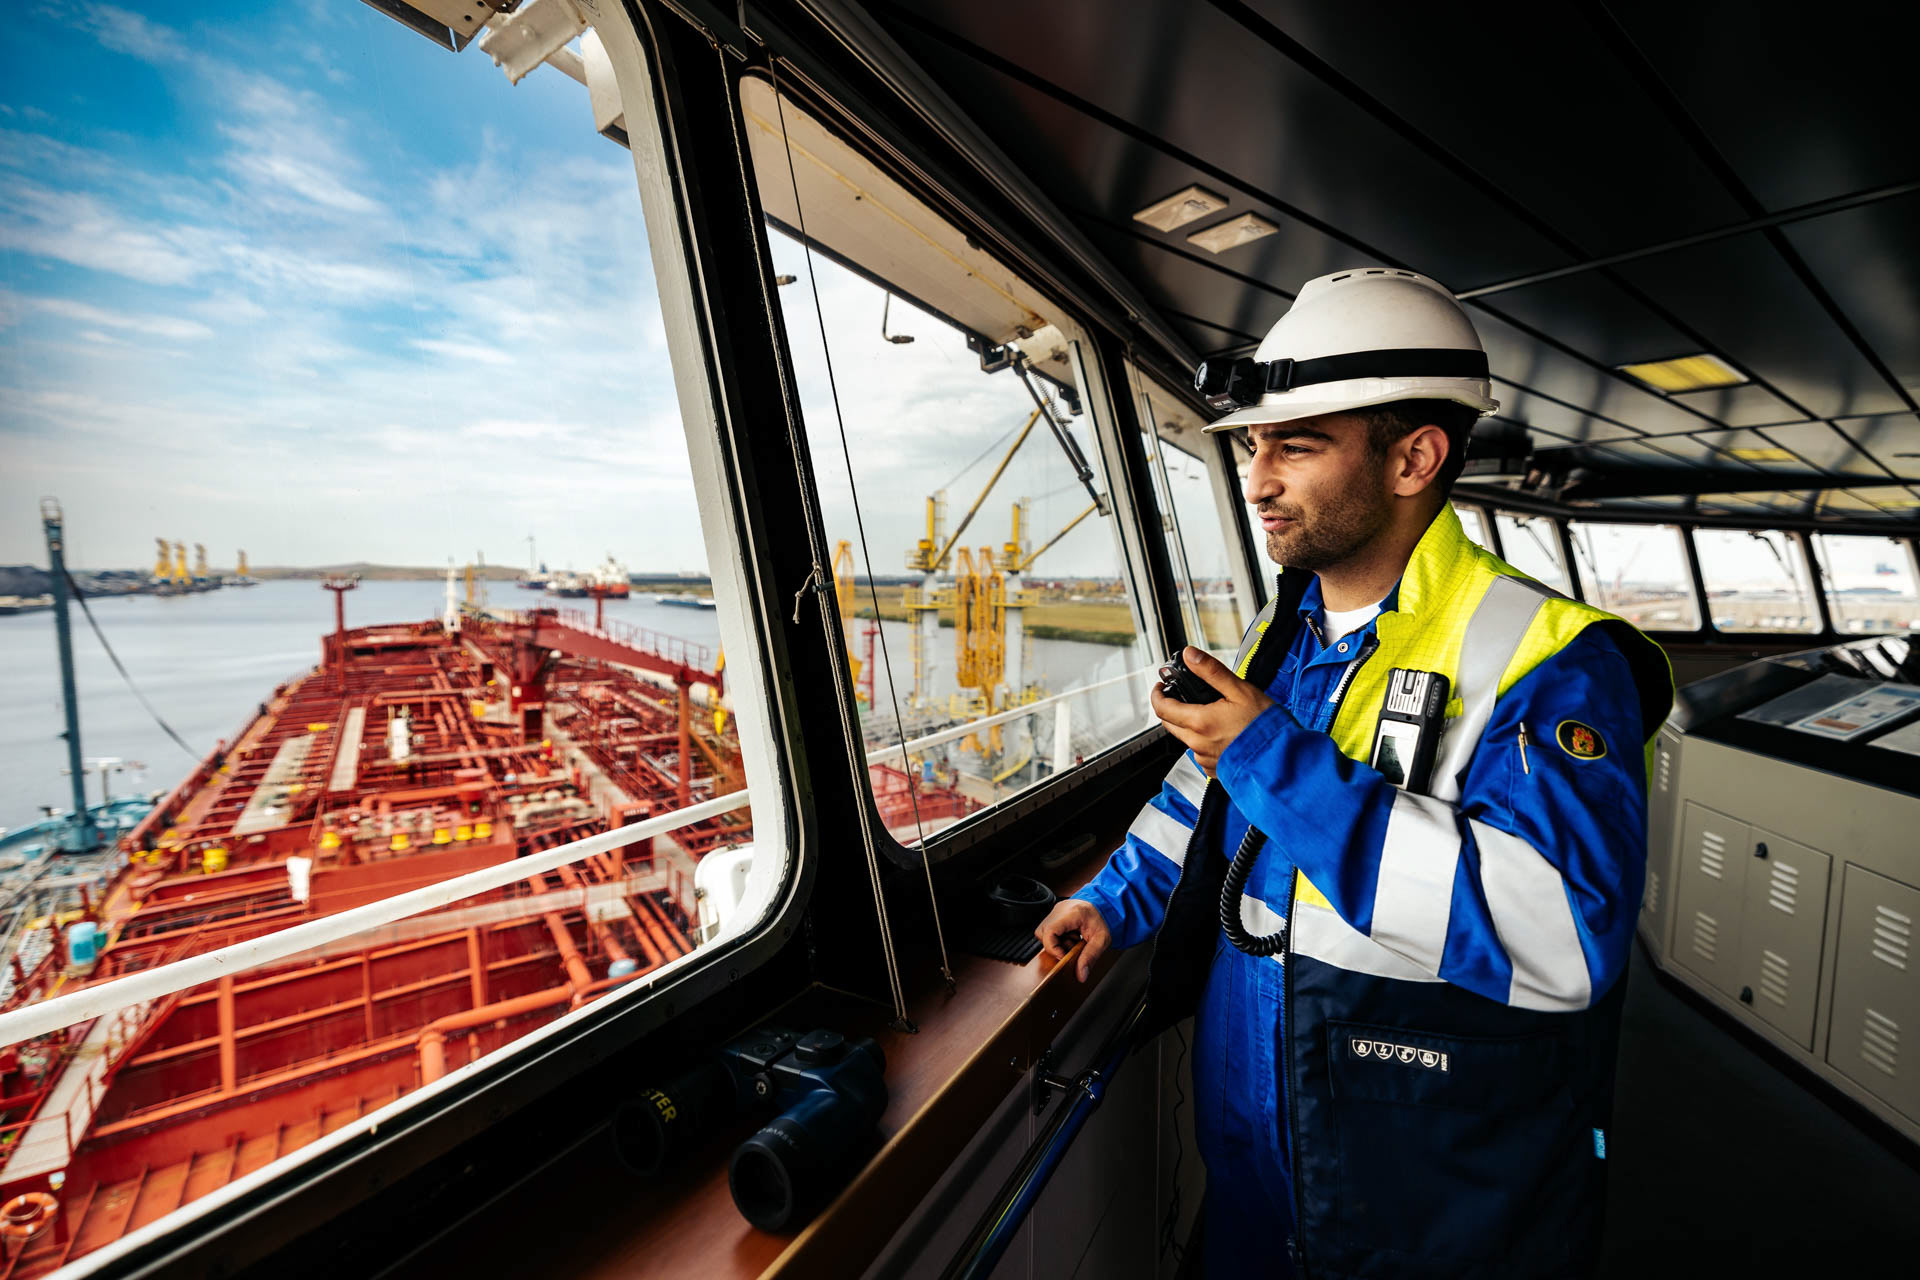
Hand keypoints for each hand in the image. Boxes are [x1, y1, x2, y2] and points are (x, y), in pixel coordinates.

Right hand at [1034, 898, 1109, 982]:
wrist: (1104, 907)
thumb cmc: (1103, 920)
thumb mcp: (1101, 940)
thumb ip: (1090, 957)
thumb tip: (1081, 975)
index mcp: (1072, 913)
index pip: (1050, 931)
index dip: (1053, 948)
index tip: (1064, 957)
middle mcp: (1060, 910)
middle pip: (1043, 933)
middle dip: (1055, 946)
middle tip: (1070, 948)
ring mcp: (1055, 911)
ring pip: (1043, 933)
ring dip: (1056, 942)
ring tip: (1072, 942)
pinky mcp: (1055, 915)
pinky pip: (1048, 931)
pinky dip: (1058, 938)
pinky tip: (1070, 938)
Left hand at [1151, 646, 1273, 776]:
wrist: (1283, 759)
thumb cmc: (1264, 726)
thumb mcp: (1240, 690)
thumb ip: (1211, 672)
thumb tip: (1190, 655)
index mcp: (1200, 722)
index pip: (1162, 708)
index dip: (1158, 694)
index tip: (1161, 686)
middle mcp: (1198, 744)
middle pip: (1170, 724)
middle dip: (1172, 708)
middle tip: (1182, 696)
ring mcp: (1205, 759)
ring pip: (1186, 739)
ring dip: (1190, 725)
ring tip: (1211, 714)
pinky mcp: (1214, 770)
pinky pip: (1201, 753)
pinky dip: (1205, 742)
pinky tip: (1223, 734)